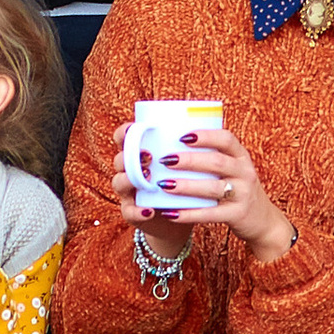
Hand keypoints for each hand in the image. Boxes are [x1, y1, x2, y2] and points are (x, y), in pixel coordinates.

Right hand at [111, 123, 192, 255]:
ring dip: (130, 179)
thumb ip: (192, 146)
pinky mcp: (134, 213)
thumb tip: (213, 119)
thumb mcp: (189, 163)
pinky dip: (138, 211)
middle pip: (120, 159)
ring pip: (119, 183)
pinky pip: (129, 212)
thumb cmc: (188, 182)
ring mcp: (130, 192)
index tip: (134, 127)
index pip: (124, 138)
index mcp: (140, 154)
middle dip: (131, 156)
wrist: (184, 215)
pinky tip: (149, 210)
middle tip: (149, 155)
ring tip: (147, 178)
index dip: (124, 132)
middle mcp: (130, 171)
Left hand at [150, 124, 295, 265]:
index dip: (205, 136)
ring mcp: (243, 194)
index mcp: (241, 156)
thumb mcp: (234, 169)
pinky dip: (189, 214)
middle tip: (166, 160)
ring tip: (164, 184)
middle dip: (189, 160)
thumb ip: (213, 158)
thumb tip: (172, 146)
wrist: (262, 220)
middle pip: (216, 162)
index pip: (226, 139)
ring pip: (212, 188)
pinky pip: (210, 214)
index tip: (182, 136)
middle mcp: (245, 172)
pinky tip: (171, 213)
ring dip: (186, 186)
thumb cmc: (238, 189)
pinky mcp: (237, 215)